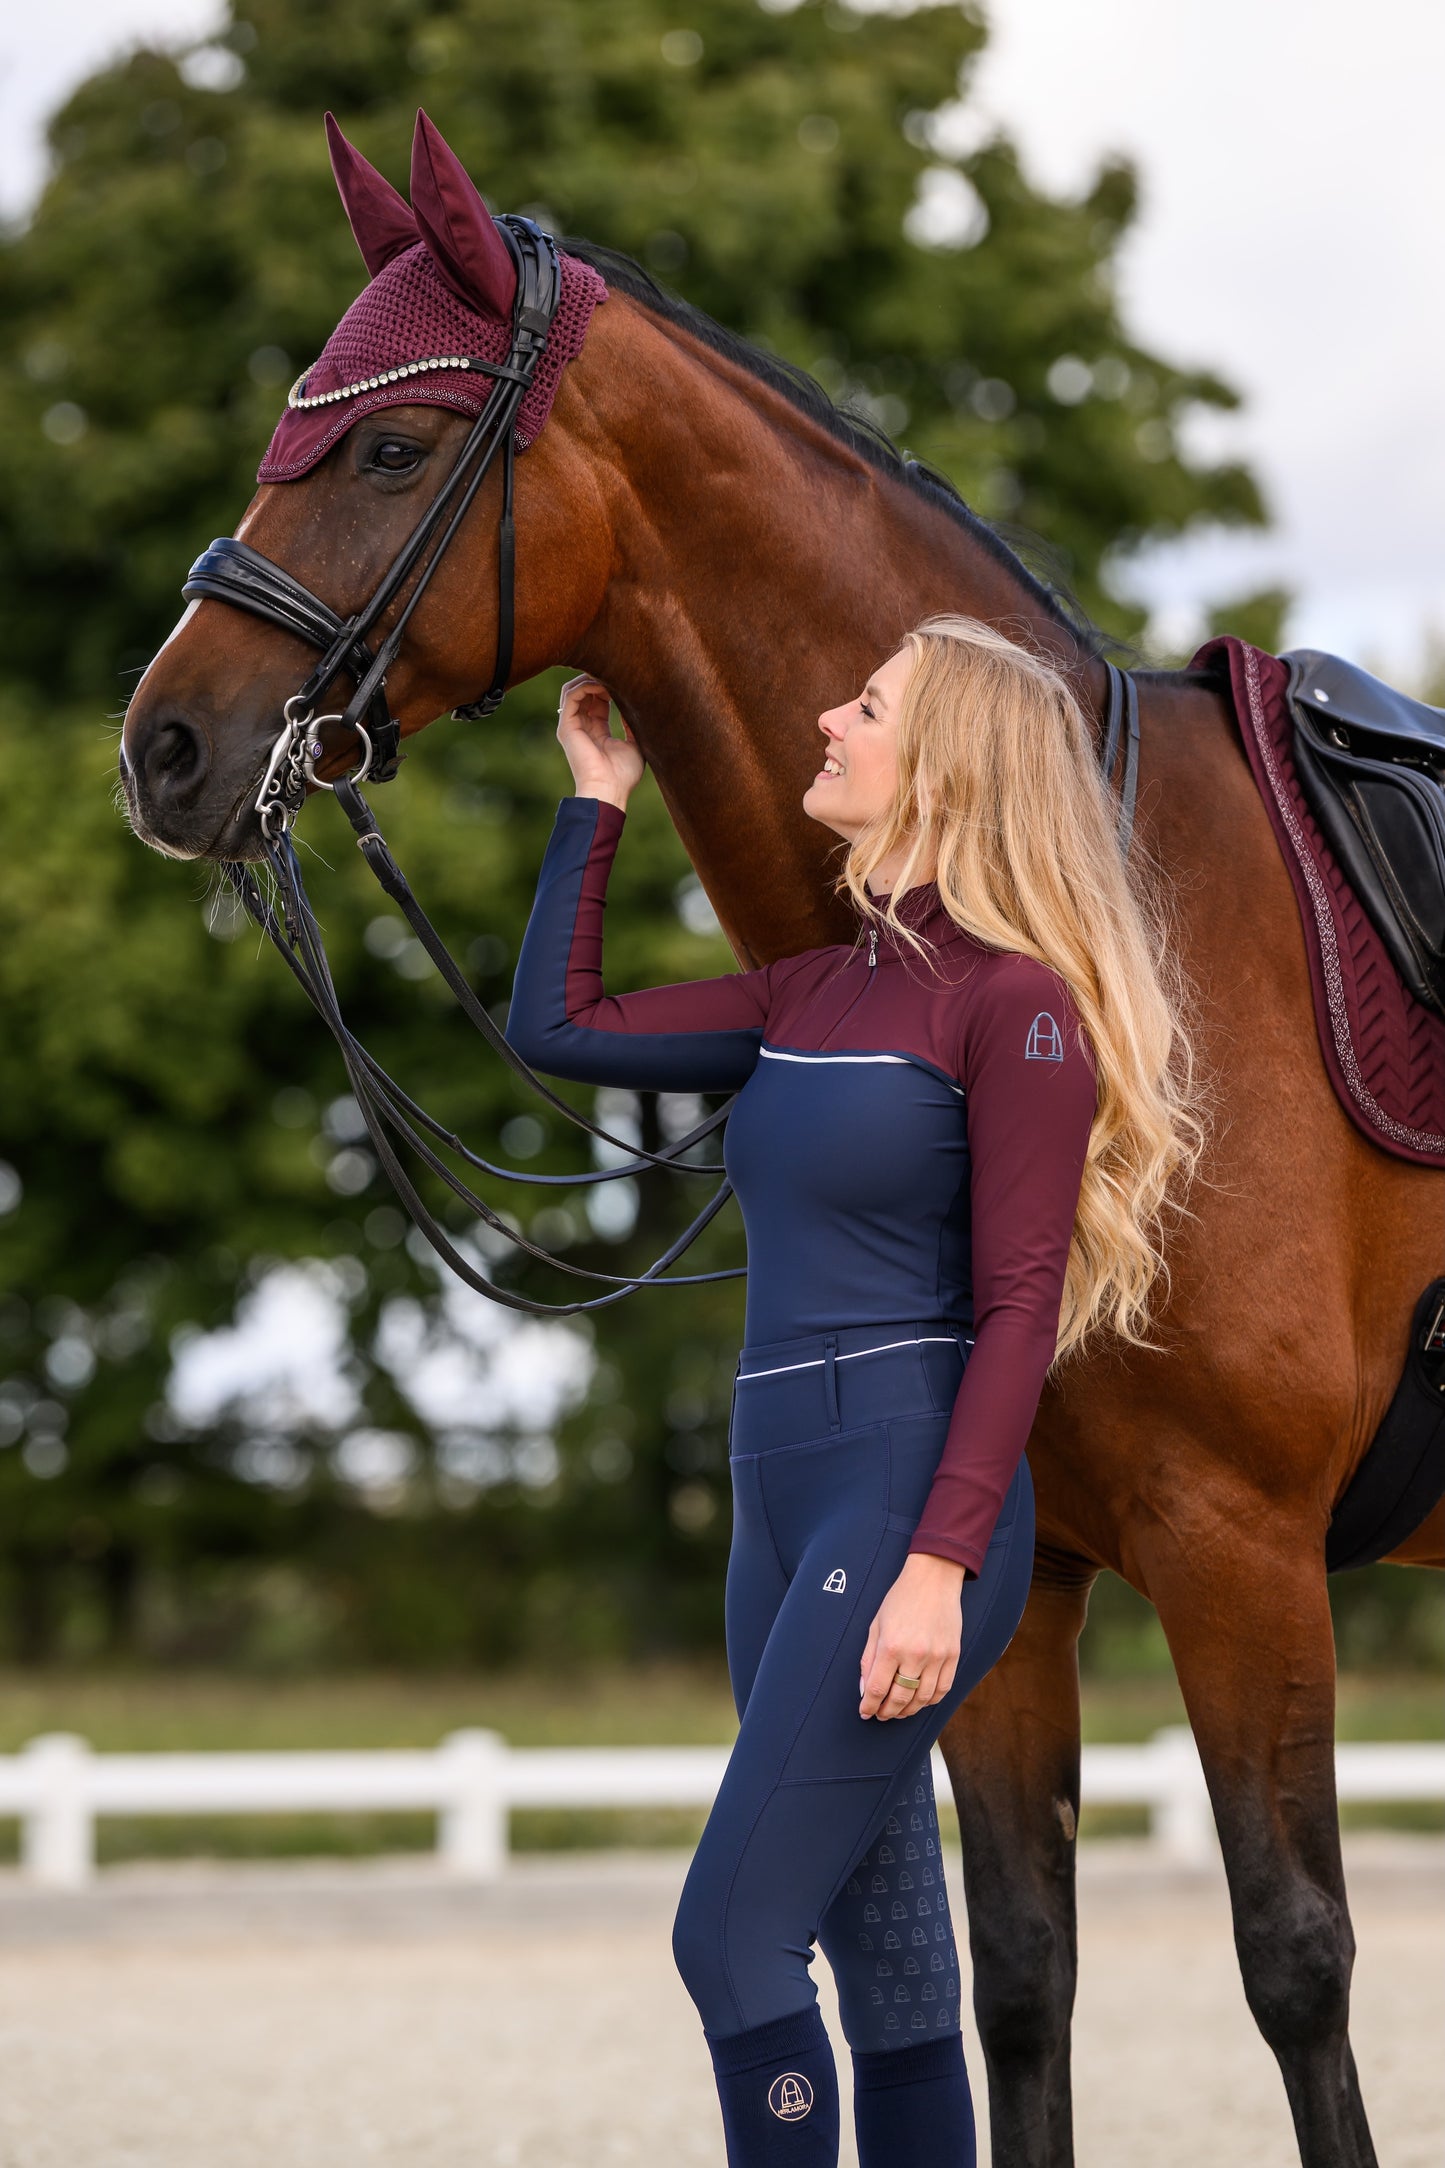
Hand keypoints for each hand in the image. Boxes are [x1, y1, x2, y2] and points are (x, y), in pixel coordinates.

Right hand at [556, 673, 645, 809]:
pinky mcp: (567, 726)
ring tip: (609, 675)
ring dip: (591, 678)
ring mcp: (572, 726)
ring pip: (575, 689)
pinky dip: (585, 685)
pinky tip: (602, 684)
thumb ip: (632, 724)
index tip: (627, 680)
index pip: (599, 701)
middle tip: (618, 672)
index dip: (611, 687)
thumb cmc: (623, 775)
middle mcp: (582, 727)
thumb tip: (636, 703)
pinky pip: (571, 695)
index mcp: (597, 732)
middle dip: (600, 678)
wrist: (609, 790)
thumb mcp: (635, 744)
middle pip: (585, 692)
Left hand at [858, 1552, 965, 1719]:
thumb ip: (868, 1658)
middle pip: (900, 1698)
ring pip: (922, 1699)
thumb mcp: (876, 1624)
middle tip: (881, 1714)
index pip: (877, 1688)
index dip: (869, 1705)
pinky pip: (943, 1689)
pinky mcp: (953, 1655)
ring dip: (908, 1710)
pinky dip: (930, 1701)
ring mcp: (937, 1656)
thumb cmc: (900, 1599)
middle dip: (887, 1712)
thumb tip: (864, 1689)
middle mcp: (915, 1654)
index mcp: (891, 1646)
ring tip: (898, 1711)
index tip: (865, 1712)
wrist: (933, 1579)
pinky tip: (920, 1701)